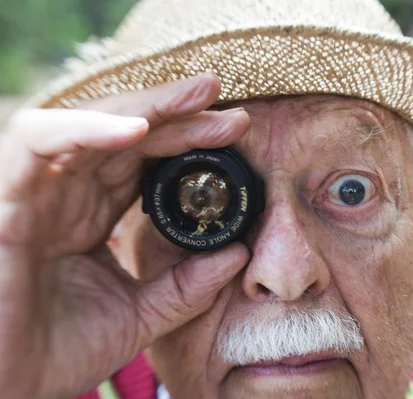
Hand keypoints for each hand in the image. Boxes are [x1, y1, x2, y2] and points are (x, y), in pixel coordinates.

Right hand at [0, 73, 250, 398]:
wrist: (4, 392)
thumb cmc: (56, 354)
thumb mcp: (138, 317)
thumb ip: (186, 287)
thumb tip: (238, 256)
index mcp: (93, 214)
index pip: (145, 159)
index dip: (189, 141)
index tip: (235, 131)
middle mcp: (67, 194)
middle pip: (125, 132)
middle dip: (178, 113)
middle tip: (228, 103)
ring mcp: (35, 192)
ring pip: (89, 123)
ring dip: (146, 107)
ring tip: (198, 98)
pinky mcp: (5, 199)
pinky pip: (39, 144)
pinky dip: (88, 130)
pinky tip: (137, 130)